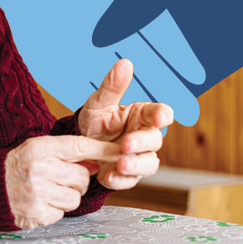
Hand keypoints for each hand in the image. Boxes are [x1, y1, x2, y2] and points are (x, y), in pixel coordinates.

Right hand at [5, 136, 123, 228]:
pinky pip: (62, 214)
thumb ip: (65, 153)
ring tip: (47, 192)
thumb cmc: (15, 168)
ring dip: (66, 198)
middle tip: (59, 179)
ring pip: (75, 198)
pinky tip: (39, 203)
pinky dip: (54, 210)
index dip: (104, 150)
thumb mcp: (36, 150)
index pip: (80, 146)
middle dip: (76, 181)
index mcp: (40, 148)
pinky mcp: (37, 213)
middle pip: (82, 177)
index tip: (124, 151)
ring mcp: (37, 192)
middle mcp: (39, 168)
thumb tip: (98, 161)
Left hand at [78, 59, 174, 189]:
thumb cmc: (95, 121)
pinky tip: (109, 177)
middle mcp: (144, 137)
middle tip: (126, 144)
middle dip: (142, 143)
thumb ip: (112, 86)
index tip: (161, 118)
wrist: (79, 145)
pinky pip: (130, 180)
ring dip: (136, 165)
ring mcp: (138, 157)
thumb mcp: (99, 103)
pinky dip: (121, 180)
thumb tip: (124, 63)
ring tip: (120, 164)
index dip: (163, 115)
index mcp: (141, 115)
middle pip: (155, 140)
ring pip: (148, 163)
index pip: (160, 113)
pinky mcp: (127, 175)